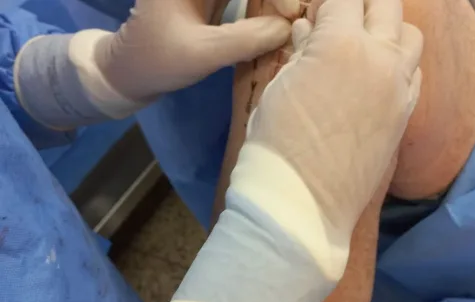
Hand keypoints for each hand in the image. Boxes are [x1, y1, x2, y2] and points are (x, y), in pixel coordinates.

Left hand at [92, 0, 291, 100]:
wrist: (130, 73)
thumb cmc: (158, 61)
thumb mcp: (202, 53)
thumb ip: (245, 39)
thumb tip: (288, 28)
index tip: (289, 13)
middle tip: (296, 17)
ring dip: (273, 3)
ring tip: (293, 18)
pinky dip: (267, 6)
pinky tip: (280, 21)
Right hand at [233, 0, 422, 278]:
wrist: (304, 202)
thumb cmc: (276, 143)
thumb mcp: (278, 88)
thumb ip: (299, 51)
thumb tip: (307, 30)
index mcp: (339, 43)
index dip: (331, 1)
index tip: (321, 9)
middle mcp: (380, 57)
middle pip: (387, 5)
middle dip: (364, 4)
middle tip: (343, 15)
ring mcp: (399, 88)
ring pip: (411, 37)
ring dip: (390, 29)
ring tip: (366, 42)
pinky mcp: (406, 115)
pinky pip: (415, 74)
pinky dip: (400, 64)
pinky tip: (379, 75)